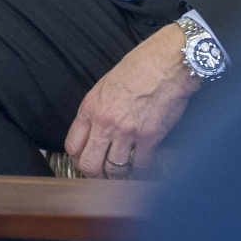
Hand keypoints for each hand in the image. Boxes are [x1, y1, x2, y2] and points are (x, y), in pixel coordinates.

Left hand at [64, 23, 203, 178]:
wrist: (168, 63)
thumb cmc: (140, 67)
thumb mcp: (106, 85)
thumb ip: (97, 110)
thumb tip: (95, 131)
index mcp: (90, 108)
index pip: (72, 146)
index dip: (78, 159)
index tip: (86, 162)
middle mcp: (105, 122)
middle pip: (89, 165)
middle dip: (95, 176)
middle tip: (103, 178)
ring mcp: (126, 132)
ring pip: (114, 171)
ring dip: (119, 177)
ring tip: (125, 176)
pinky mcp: (149, 137)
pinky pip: (141, 166)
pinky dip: (142, 173)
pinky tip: (144, 172)